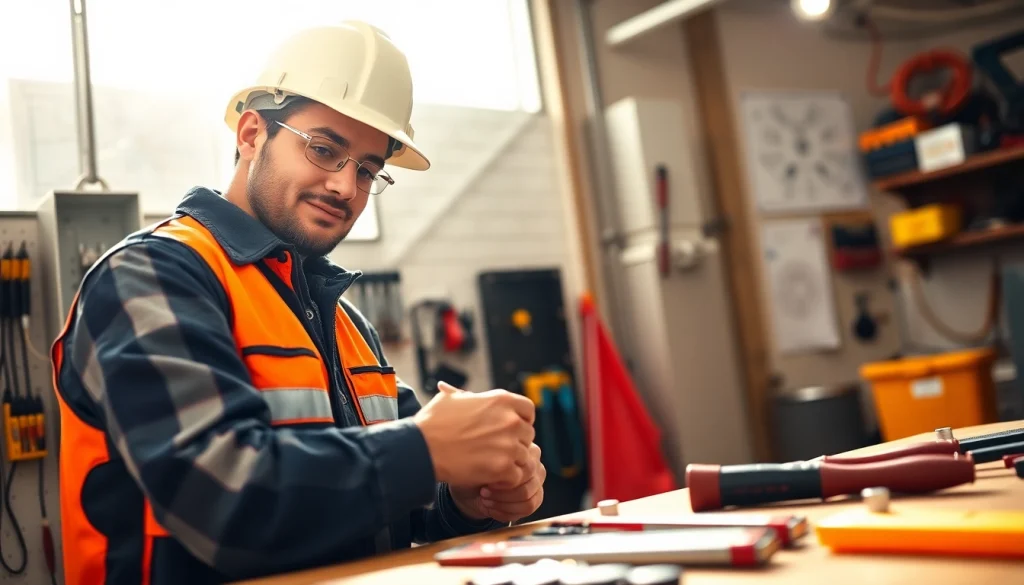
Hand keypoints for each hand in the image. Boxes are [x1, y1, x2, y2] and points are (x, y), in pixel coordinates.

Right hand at [413, 381, 535, 486]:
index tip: (509, 430)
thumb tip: (462, 392)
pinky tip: (489, 478)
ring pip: (523, 457)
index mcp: (501, 400)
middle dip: (515, 443)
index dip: (520, 421)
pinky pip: (516, 476)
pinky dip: (504, 480)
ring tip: (491, 467)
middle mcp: (510, 420)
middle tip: (496, 451)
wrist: (421, 448)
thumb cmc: (432, 423)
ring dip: (510, 463)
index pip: (528, 410)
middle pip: (528, 435)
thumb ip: (467, 396)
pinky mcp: (503, 468)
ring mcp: (508, 445)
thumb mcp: (451, 399)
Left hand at [449, 443, 545, 523]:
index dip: (502, 478)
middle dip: (501, 493)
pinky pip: (526, 509)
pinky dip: (506, 512)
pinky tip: (492, 508)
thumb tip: (499, 470)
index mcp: (524, 448)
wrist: (470, 489)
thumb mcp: (479, 461)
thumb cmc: (474, 471)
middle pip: (527, 485)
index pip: (523, 468)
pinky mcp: (535, 499)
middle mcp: (534, 463)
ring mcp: (537, 481)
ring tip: (486, 500)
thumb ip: (493, 461)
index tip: (485, 478)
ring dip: (502, 503)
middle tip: (484, 492)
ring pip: (527, 499)